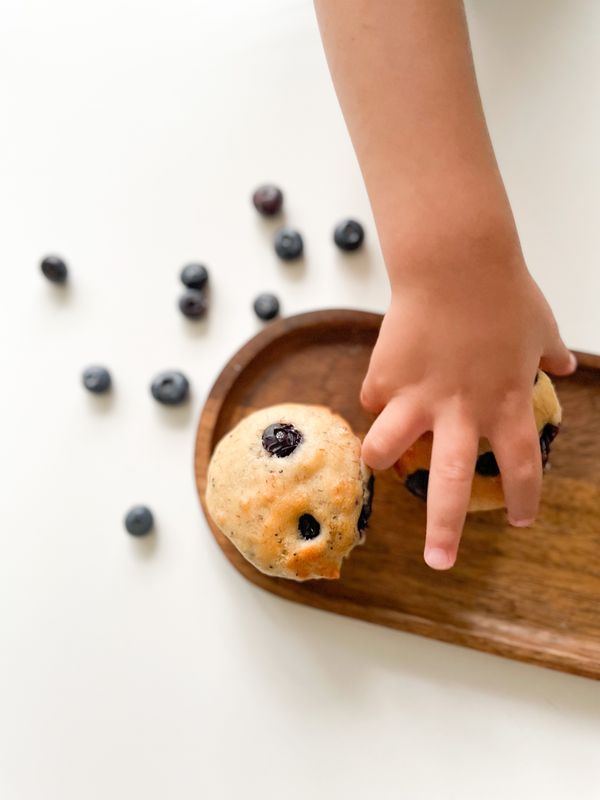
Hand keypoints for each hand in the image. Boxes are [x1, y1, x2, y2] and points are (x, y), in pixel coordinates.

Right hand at [360, 239, 575, 569]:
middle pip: (451, 486)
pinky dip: (378, 399)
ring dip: (382, 459)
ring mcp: (417, 398)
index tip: (519, 518)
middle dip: (444, 532)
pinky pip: (374, 399)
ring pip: (387, 450)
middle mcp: (461, 412)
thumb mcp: (541, 326)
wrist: (455, 263)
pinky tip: (384, 387)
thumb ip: (552, 354)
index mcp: (506, 404)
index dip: (522, 497)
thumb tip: (565, 366)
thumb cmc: (504, 292)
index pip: (521, 467)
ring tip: (380, 462)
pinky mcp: (385, 378)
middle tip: (440, 564)